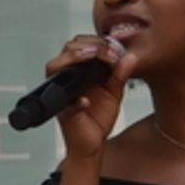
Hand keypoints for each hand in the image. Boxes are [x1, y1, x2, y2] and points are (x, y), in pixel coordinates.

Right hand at [43, 35, 135, 160]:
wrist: (92, 143)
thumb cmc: (97, 118)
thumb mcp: (114, 92)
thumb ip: (120, 74)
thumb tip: (130, 56)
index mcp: (78, 71)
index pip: (80, 44)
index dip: (97, 41)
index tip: (115, 47)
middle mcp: (66, 78)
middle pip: (67, 49)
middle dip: (89, 46)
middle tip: (109, 53)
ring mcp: (61, 93)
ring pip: (55, 66)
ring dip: (77, 60)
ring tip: (100, 62)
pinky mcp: (62, 111)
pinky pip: (64, 102)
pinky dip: (77, 101)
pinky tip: (86, 101)